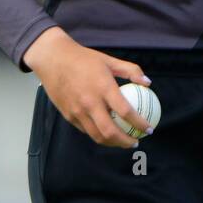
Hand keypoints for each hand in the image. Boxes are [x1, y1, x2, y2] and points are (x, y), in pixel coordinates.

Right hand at [23, 27, 154, 147]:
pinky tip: (106, 132)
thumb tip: (148, 82)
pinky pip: (86, 130)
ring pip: (97, 136)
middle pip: (110, 132)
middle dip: (126, 142)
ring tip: (122, 142)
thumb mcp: (110, 60)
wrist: (53, 59)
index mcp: (103, 88)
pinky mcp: (68, 116)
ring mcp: (77, 111)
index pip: (125, 111)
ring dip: (112, 143)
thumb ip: (131, 70)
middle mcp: (90, 103)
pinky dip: (98, 134)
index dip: (140, 123)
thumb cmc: (84, 59)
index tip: (149, 129)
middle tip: (136, 141)